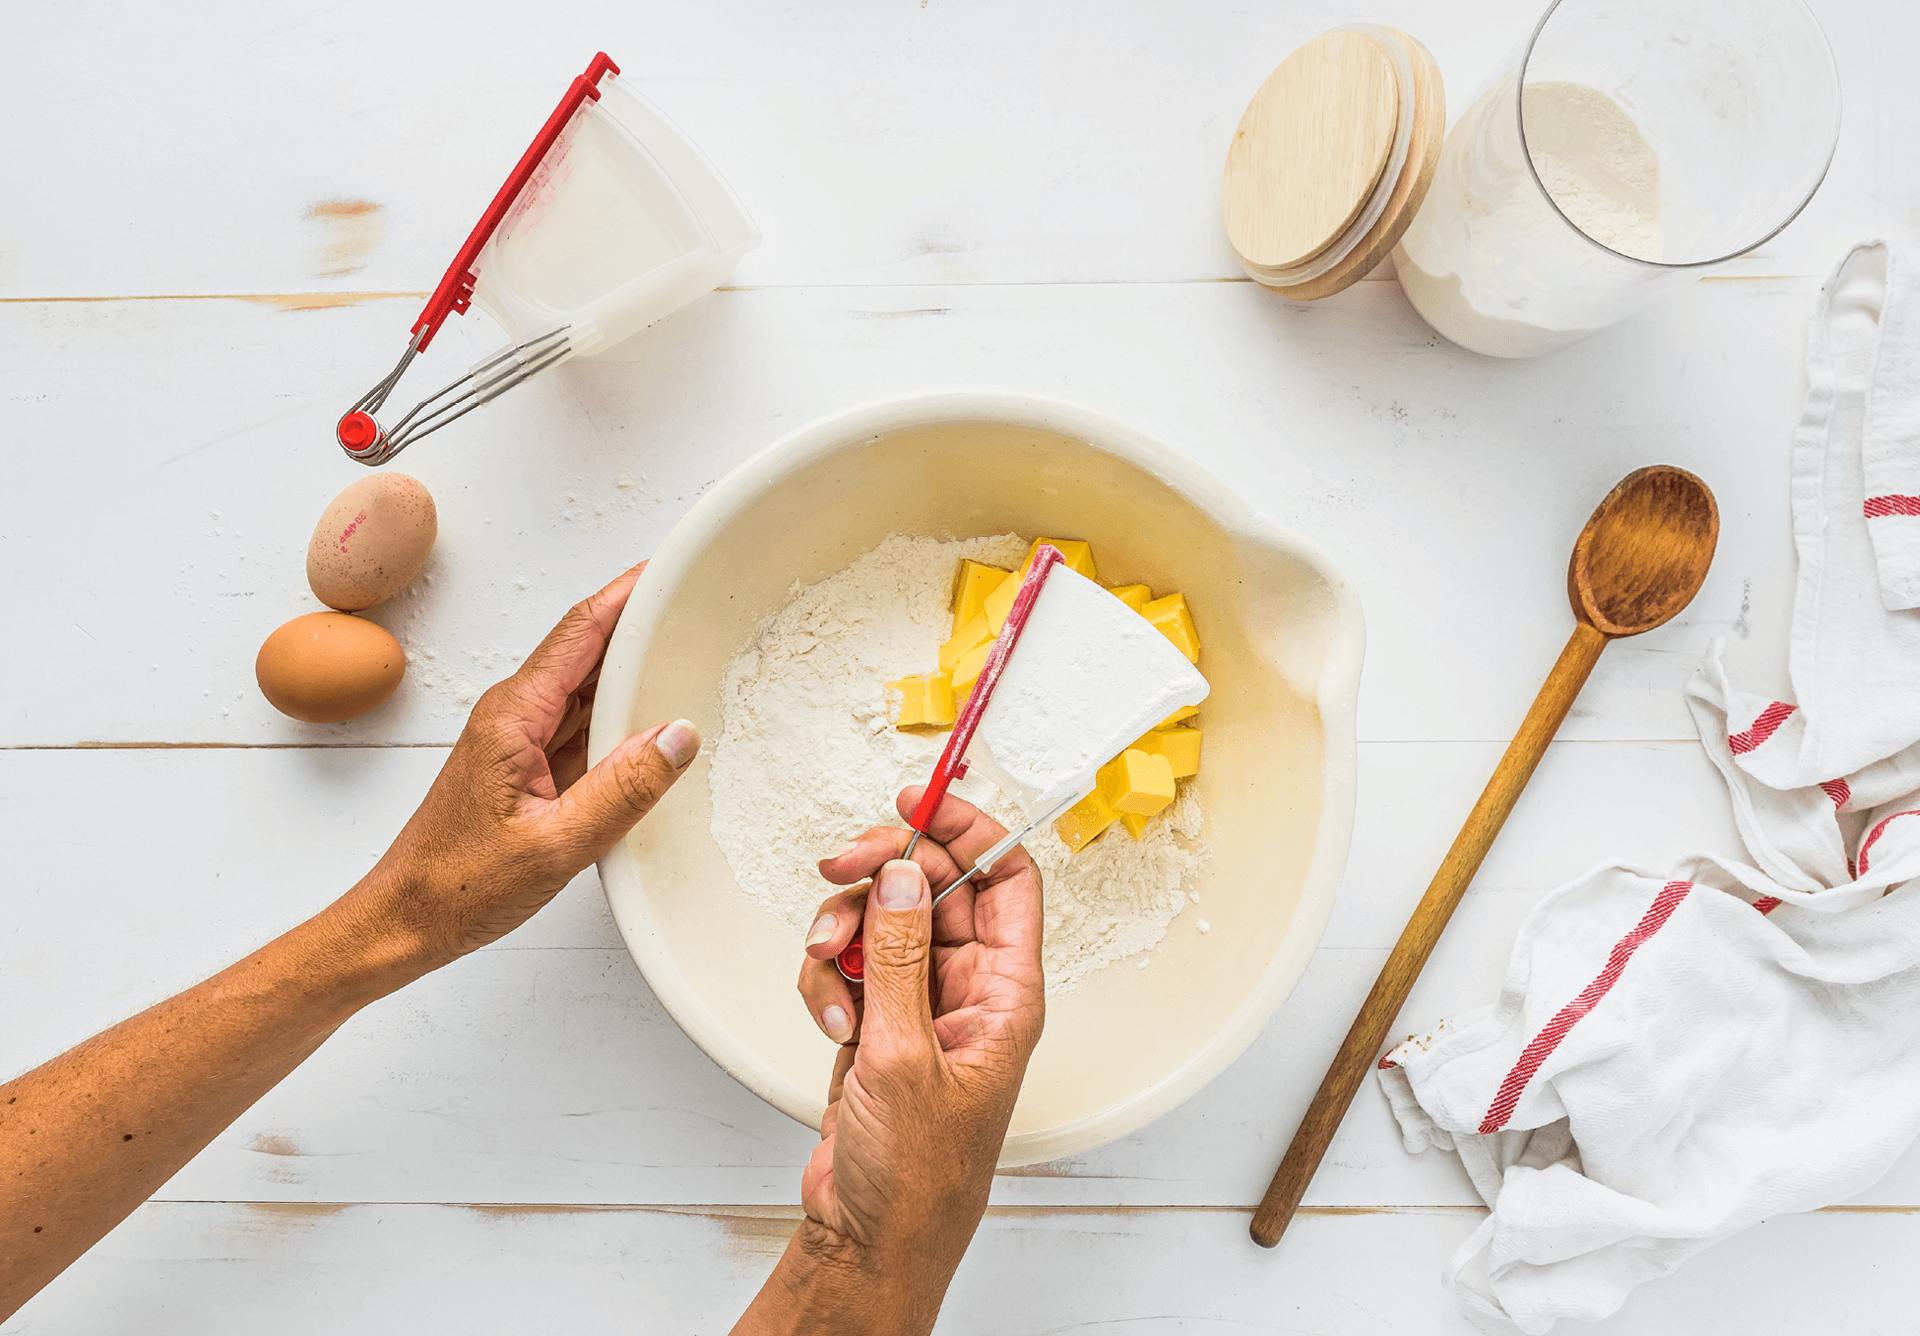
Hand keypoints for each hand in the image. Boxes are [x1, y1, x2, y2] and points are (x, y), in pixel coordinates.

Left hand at [351, 562, 699, 973]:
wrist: (403, 922)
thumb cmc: (458, 888)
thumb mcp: (555, 846)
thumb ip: (623, 791)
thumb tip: (680, 736)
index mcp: (513, 716)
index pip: (581, 632)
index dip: (629, 594)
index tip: (671, 569)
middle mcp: (514, 715)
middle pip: (587, 648)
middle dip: (641, 622)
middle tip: (698, 605)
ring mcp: (520, 740)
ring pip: (588, 687)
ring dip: (635, 668)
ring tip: (690, 650)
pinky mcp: (527, 768)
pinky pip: (583, 724)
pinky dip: (622, 714)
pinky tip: (656, 719)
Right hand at [783, 790, 1045, 1330]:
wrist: (869, 1234)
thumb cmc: (917, 1174)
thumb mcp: (905, 1056)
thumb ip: (899, 956)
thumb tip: (904, 873)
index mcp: (1006, 992)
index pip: (1006, 879)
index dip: (969, 831)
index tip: (918, 802)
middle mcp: (969, 989)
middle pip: (931, 887)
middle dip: (882, 875)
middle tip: (841, 869)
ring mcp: (920, 1004)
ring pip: (881, 920)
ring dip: (844, 935)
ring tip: (832, 979)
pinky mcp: (877, 1021)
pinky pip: (848, 963)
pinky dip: (826, 979)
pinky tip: (829, 1018)